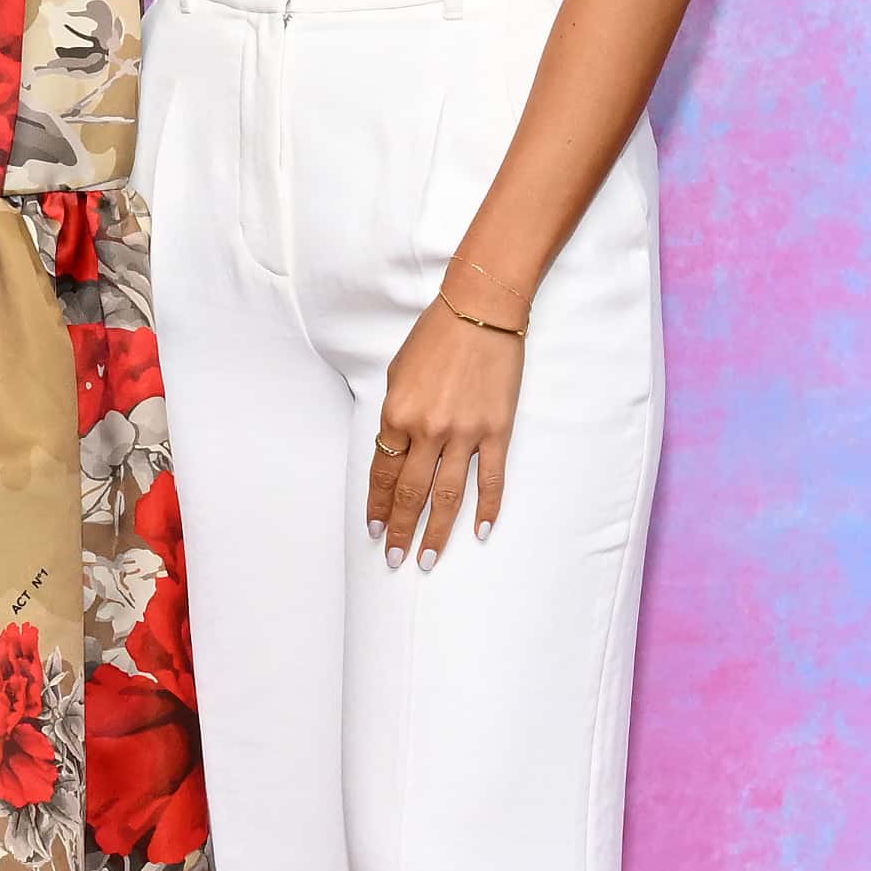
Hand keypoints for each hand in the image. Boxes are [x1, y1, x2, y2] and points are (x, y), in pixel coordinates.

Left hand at [366, 284, 523, 570]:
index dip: (376, 504)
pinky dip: (487, 508)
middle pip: (411, 493)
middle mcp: (428, 430)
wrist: (480, 312)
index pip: (382, 472)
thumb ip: (396, 414)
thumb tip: (395, 449)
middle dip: (399, 529)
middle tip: (394, 559)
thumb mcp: (398, 373)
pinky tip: (480, 531)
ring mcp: (465, 434)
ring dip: (437, 531)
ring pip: (448, 496)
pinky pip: (491, 479)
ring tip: (428, 559)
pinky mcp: (497, 431)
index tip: (373, 529)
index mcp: (397, 414)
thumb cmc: (434, 336)